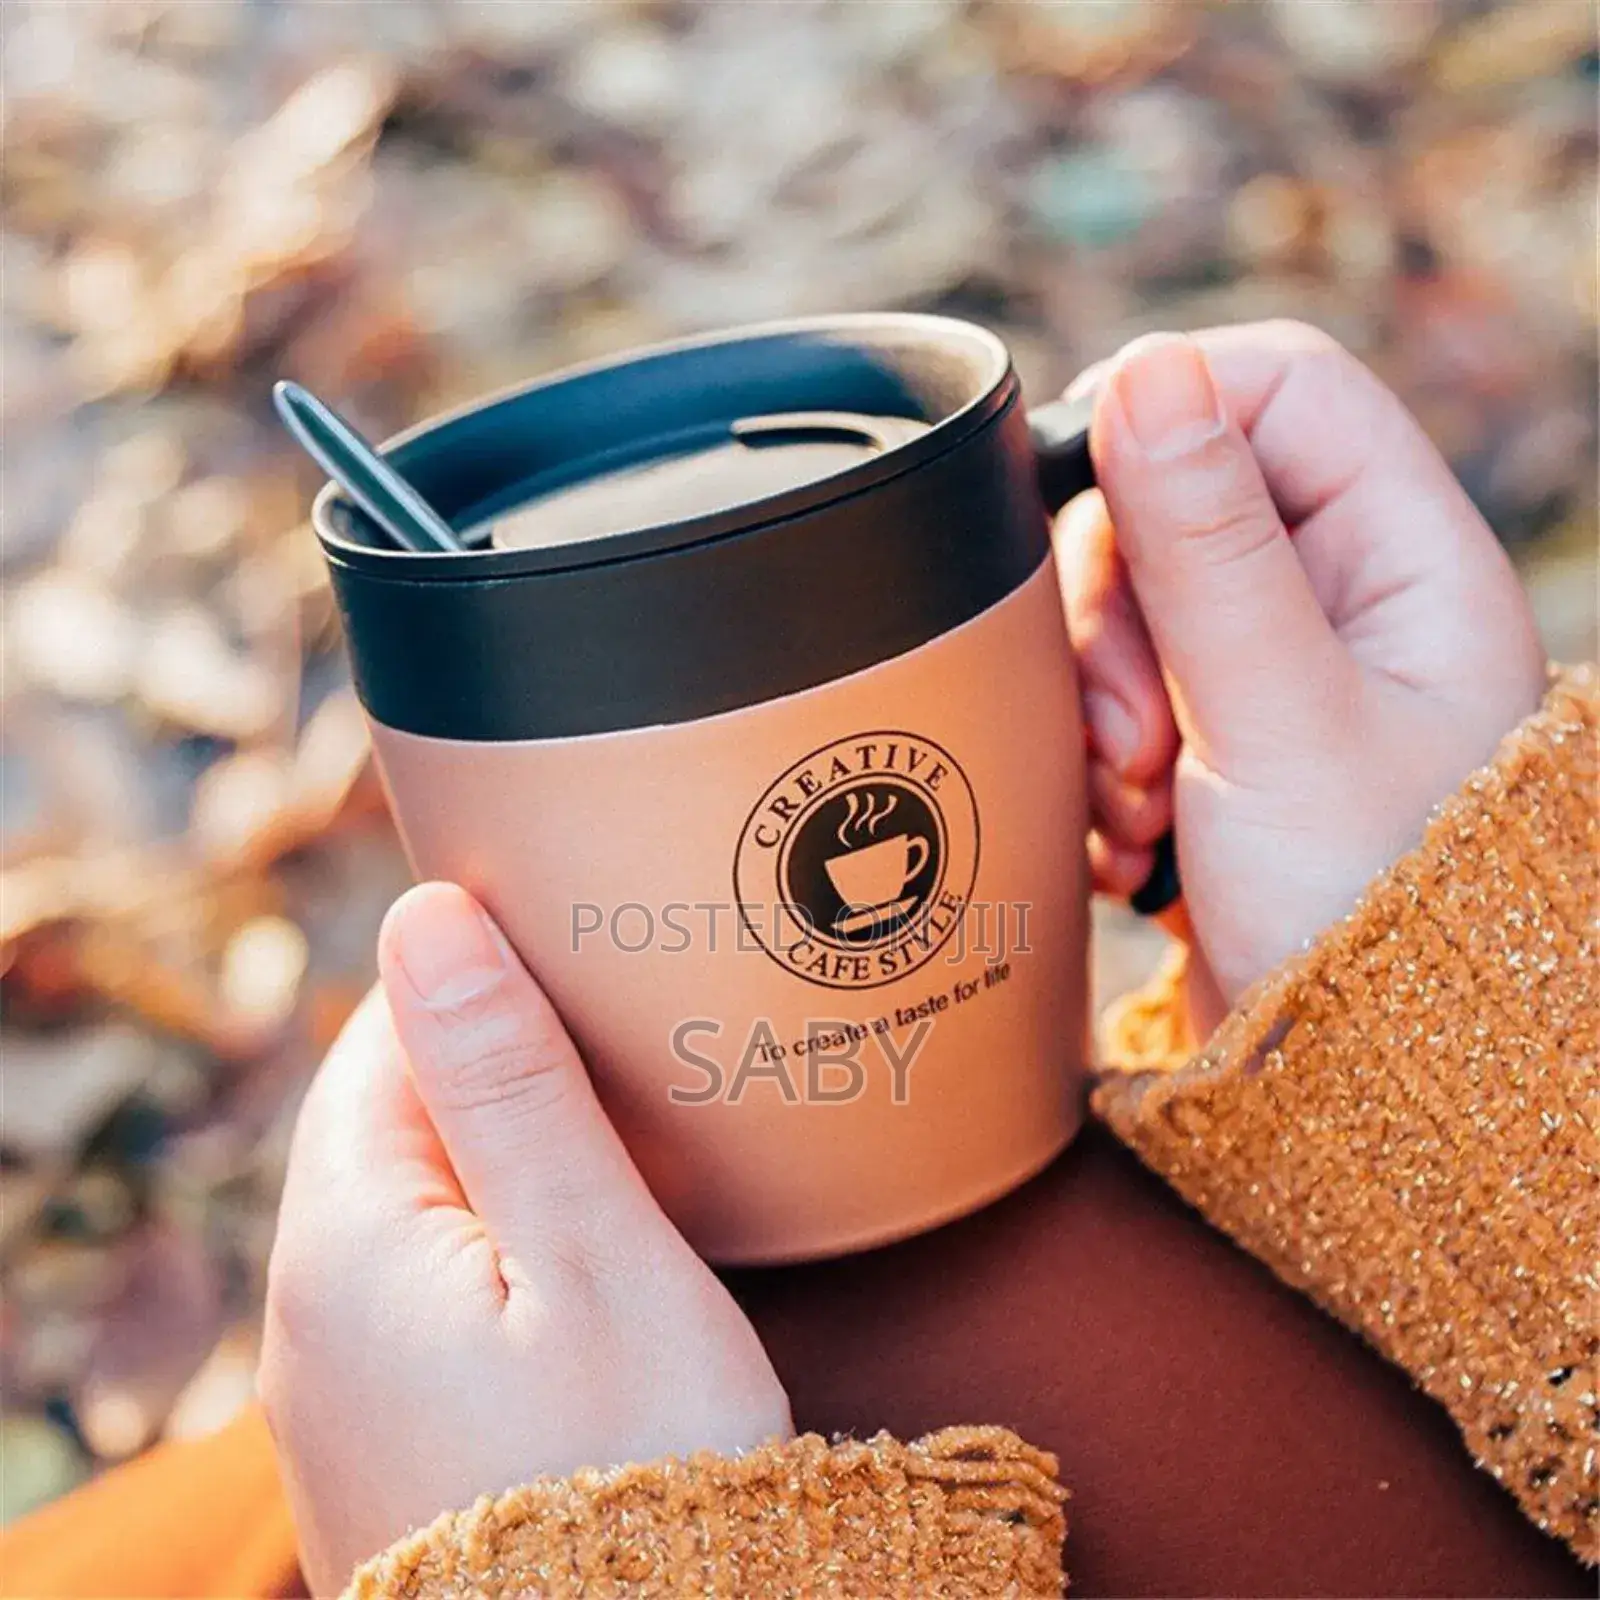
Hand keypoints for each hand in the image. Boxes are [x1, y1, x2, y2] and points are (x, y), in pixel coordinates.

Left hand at [261, 883, 791, 1595]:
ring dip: (494, 1162)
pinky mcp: (383, 1445)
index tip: (583, 967)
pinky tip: (571, 1274)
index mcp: (345, 1242)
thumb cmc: (636, 1463)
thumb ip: (505, 1081)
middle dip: (490, 1074)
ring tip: (610, 1151)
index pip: (381, 1045)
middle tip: (618, 1056)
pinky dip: (489, 1250)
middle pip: (388, 1125)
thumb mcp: (593, 1250)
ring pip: (407, 1211)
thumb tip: (423, 915)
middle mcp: (308, 1317)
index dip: (481, 989)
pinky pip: (419, 1297)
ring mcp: (337, 1392)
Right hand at [1057, 321, 1545, 1036]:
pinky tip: (1133, 839)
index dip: (1171, 414)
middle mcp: (1344, 602)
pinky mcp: (1217, 748)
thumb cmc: (1367, 912)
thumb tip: (1149, 368)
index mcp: (1403, 559)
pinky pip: (1118, 691)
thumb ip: (1206, 543)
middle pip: (1178, 503)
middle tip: (1133, 735)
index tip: (1087, 496)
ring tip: (1139, 810)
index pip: (1279, 391)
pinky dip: (1100, 756)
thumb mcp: (1280, 715)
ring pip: (1131, 605)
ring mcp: (1275, 677)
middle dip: (1118, 614)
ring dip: (1101, 700)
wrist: (1353, 1089)